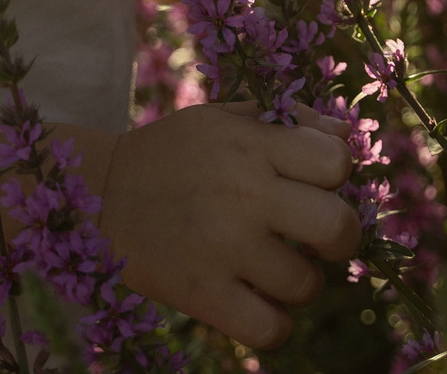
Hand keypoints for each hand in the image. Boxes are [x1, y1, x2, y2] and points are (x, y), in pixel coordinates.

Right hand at [98, 101, 360, 347]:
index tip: (312, 183)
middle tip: (318, 238)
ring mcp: (223, 248)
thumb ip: (288, 119)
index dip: (335, 175)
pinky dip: (274, 323)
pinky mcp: (201, 294)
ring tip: (273, 267)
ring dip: (300, 281)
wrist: (100, 194)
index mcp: (252, 145)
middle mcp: (243, 195)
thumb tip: (346, 135)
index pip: (337, 160)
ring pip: (308, 285)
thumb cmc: (175, 153)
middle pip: (339, 227)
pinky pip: (270, 329)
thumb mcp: (224, 116)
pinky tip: (259, 303)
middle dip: (342, 235)